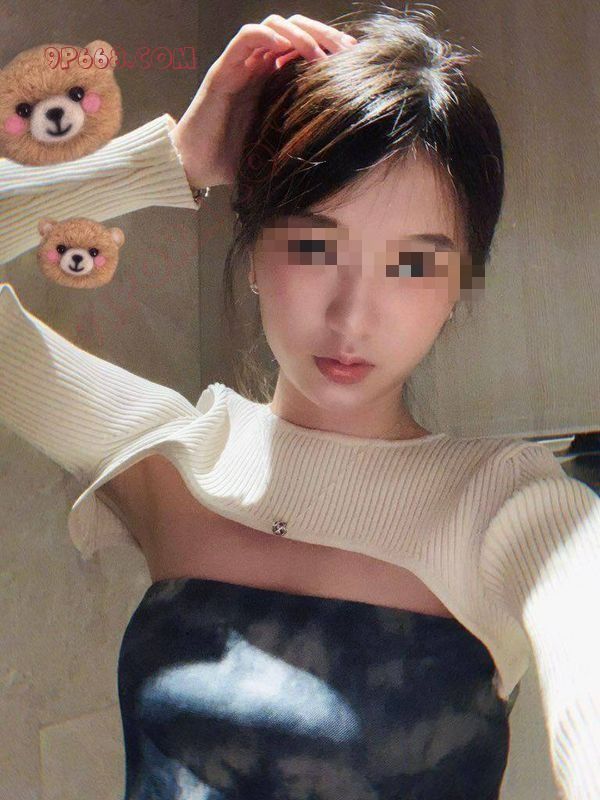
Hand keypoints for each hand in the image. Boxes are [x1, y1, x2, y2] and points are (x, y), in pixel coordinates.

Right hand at [170, 14, 357, 188]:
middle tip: (346, 51)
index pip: (305, 48)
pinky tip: (285, 47)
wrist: (197, 167)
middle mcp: (258, 67)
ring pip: (273, 27)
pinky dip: (267, 36)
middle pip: (294, 30)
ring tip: (318, 53)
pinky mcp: (223, 70)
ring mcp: (241, 66)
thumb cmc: (234, 161)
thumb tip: (338, 163)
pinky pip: (246, 38)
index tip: (354, 60)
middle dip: (323, 34)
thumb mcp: (278, 151)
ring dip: (300, 33)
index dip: (330, 47)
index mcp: (273, 82)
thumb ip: (300, 146)